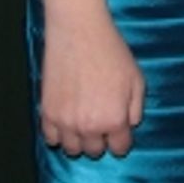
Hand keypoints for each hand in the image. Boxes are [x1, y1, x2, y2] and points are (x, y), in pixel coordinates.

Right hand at [39, 13, 144, 157]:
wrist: (79, 31)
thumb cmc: (111, 51)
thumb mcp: (136, 78)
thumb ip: (136, 107)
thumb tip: (129, 125)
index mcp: (114, 120)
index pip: (120, 149)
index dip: (121, 139)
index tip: (118, 128)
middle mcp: (89, 127)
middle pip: (95, 151)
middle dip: (100, 138)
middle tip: (100, 119)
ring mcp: (65, 122)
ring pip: (72, 149)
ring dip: (79, 139)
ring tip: (82, 120)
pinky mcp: (47, 113)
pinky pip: (51, 138)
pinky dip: (58, 133)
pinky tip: (65, 118)